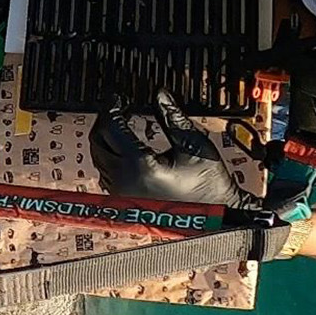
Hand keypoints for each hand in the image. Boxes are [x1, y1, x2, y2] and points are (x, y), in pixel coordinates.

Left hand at [90, 90, 254, 206]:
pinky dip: (110, 156)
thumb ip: (172, 117)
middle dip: (105, 120)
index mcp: (140, 167)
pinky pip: (106, 173)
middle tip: (120, 107)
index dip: (112, 106)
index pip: (111, 127)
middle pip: (98, 141)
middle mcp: (125, 182)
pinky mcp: (126, 201)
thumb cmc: (210, 187)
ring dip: (106, 138)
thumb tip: (160, 95)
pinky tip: (126, 147)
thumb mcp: (194, 145)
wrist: (217, 219)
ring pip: (99, 158)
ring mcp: (122, 194)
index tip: (117, 96)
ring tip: (125, 124)